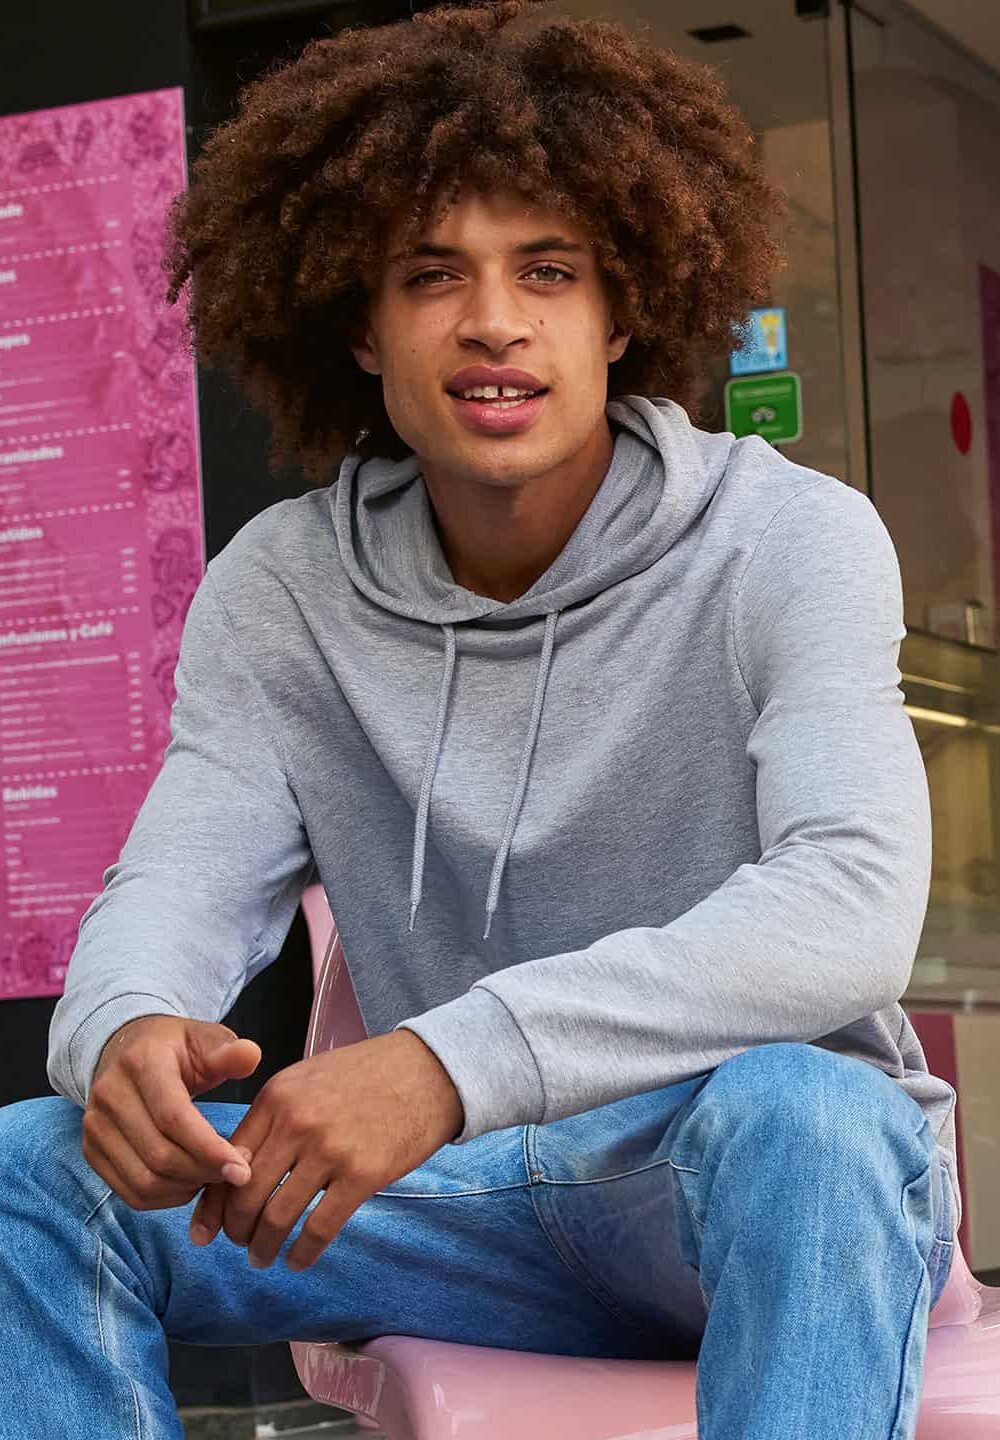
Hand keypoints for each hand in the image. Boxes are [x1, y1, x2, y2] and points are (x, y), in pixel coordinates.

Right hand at [82, 1015, 262, 1208]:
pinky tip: (191, 1182)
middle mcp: (110, 1095)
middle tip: (238, 1172)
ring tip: (216, 1174)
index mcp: (141, 1062)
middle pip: (159, 1155)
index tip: (243, 1168)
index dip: (209, 1149)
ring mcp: (95, 1126)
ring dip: (187, 1188)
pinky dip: (166, 1198)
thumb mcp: (204, 1038)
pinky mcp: (92, 1151)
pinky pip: (131, 1192)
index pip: (173, 1117)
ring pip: (144, 1181)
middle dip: (204, 1172)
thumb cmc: (174, 1048)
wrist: (123, 1050)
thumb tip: (251, 1056)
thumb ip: (228, 1050)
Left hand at [188, 1029, 463, 1270]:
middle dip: (236, 1231)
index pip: (227, 1161)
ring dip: (263, 1248)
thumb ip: (273, 1118)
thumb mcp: (308, 1080)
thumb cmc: (365, 1075)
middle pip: (246, 1195)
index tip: (207, 1230)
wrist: (426, 1069)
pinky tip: (298, 1261)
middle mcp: (296, 1122)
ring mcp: (330, 1150)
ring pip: (278, 1217)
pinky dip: (302, 1254)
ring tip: (263, 1258)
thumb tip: (237, 1170)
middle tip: (240, 1245)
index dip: (213, 1203)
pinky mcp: (362, 1174)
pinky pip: (319, 1228)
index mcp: (277, 1097)